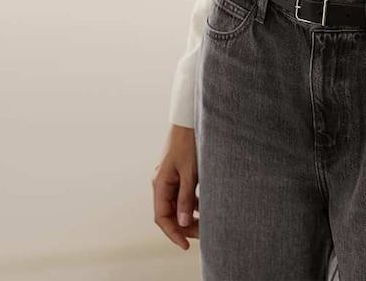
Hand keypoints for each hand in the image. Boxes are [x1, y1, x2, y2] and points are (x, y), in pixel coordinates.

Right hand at [152, 124, 199, 250]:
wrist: (190, 121)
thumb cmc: (188, 144)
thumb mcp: (190, 173)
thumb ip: (185, 198)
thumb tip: (182, 221)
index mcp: (160, 184)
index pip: (161, 217)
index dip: (173, 233)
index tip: (185, 245)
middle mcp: (162, 183)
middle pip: (169, 214)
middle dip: (184, 227)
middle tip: (203, 235)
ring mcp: (170, 179)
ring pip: (177, 205)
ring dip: (189, 216)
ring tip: (206, 224)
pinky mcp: (179, 175)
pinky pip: (183, 195)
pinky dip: (193, 204)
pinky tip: (205, 208)